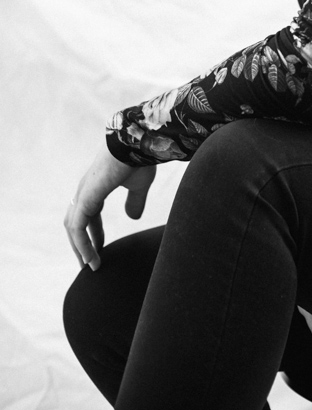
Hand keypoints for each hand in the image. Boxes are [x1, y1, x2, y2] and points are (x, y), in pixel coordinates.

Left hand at [64, 143, 155, 271]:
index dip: (94, 232)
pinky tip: (91, 258)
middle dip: (82, 243)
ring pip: (74, 227)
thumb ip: (134, 201)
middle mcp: (86, 190)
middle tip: (89, 263)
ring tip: (90, 266)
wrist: (137, 142)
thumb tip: (132, 218)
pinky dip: (83, 245)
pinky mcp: (86, 198)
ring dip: (80, 248)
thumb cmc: (139, 159)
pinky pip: (78, 228)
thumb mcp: (139, 186)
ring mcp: (84, 193)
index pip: (89, 213)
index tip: (101, 248)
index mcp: (97, 185)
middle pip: (76, 222)